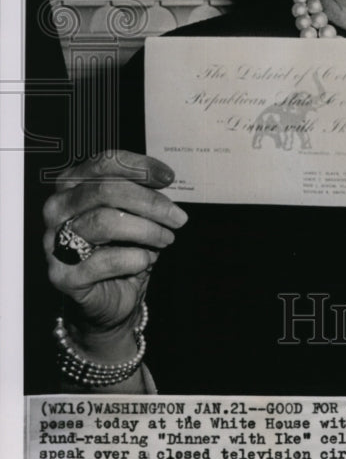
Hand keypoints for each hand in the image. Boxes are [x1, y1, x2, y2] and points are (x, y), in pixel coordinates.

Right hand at [44, 151, 186, 343]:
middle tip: (178, 217)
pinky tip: (146, 260)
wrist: (111, 295)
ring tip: (166, 239)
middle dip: (149, 202)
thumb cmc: (121, 245)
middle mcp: (57, 209)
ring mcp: (54, 241)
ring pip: (105, 222)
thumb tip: (163, 179)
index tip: (168, 178)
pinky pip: (105, 260)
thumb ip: (141, 192)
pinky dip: (135, 258)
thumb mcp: (134, 213)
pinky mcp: (62, 274)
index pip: (104, 163)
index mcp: (72, 184)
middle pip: (105, 190)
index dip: (139, 167)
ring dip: (146, 230)